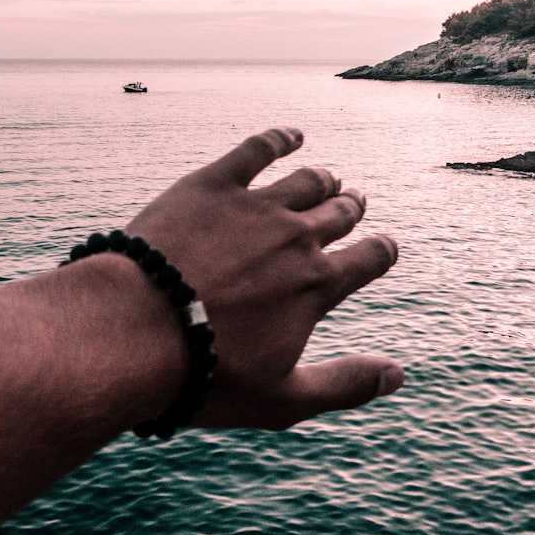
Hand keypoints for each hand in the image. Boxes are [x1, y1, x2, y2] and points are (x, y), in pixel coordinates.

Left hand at [126, 127, 402, 429]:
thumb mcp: (283, 399)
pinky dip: (281, 139)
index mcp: (317, 285)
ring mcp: (255, 206)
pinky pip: (257, 150)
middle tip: (354, 202)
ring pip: (306, 182)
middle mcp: (296, 238)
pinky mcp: (212, 185)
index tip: (385, 246)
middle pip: (339, 213)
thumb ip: (345, 385)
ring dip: (324, 179)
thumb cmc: (206, 374)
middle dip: (352, 209)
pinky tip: (291, 135)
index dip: (382, 251)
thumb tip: (397, 375)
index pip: (369, 259)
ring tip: (328, 178)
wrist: (137, 329)